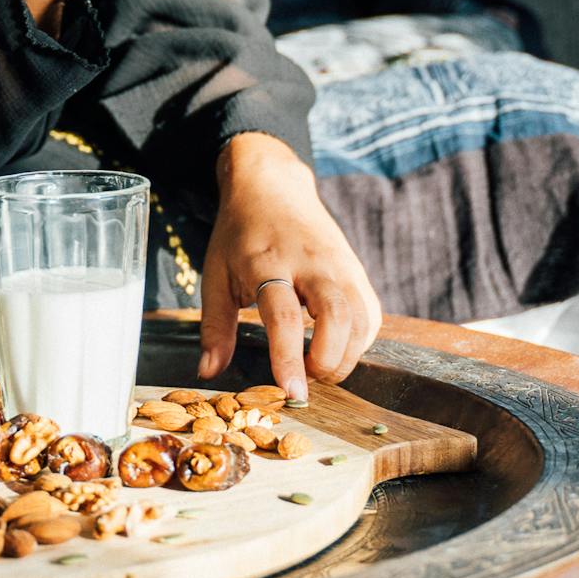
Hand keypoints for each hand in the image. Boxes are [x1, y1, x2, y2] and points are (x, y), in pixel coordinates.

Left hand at [196, 134, 383, 398]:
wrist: (272, 186)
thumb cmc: (240, 235)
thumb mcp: (215, 275)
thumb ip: (215, 327)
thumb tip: (208, 372)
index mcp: (268, 262)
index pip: (284, 315)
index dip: (289, 357)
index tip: (292, 391)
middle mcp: (311, 263)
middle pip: (337, 315)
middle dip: (329, 359)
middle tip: (308, 379)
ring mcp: (340, 264)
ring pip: (361, 317)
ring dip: (347, 355)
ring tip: (319, 368)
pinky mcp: (356, 270)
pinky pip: (371, 313)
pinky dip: (360, 341)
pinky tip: (338, 349)